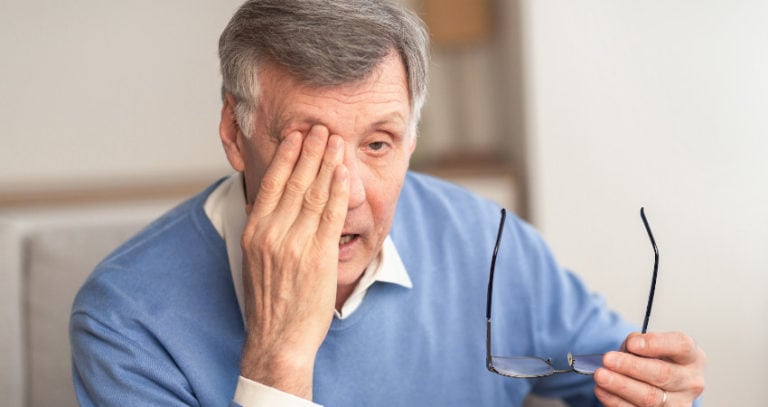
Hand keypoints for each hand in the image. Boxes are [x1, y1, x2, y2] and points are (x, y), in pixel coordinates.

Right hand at [238, 125, 348, 398]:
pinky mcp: (319, 257)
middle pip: (294, 182)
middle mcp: (272, 234)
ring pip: (314, 194)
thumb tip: (274, 203)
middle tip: (320, 128)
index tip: (296, 137)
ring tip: (335, 141)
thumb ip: (265, 229)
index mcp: (255, 232)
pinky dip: (338, 191)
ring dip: (327, 164)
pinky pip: (331, 216)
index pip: (271, 184)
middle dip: (310, 151)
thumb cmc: (269, 301)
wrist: (278, 339)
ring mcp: (295, 244)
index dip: (286, 157)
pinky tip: (344, 173)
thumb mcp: (256, 260)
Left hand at [593, 332, 705, 405]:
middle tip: (608, 359)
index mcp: (691, 357)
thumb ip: (639, 343)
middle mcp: (690, 382)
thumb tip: (625, 351)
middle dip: (632, 367)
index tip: (632, 343)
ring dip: (621, 386)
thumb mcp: (652, 345)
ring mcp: (678, 403)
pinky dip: (616, 401)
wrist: (662, 382)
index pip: (681, 346)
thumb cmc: (656, 359)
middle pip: (663, 374)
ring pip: (650, 397)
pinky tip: (602, 390)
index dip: (656, 344)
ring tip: (601, 376)